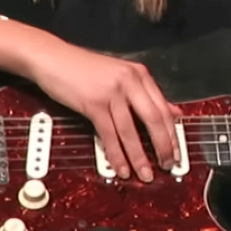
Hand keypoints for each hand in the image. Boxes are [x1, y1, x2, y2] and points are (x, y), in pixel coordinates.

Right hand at [26, 40, 178, 181]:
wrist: (52, 57)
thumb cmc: (84, 68)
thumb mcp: (121, 75)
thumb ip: (146, 94)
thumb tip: (173, 112)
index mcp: (140, 75)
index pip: (164, 108)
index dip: (172, 133)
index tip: (177, 150)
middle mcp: (130, 82)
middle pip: (154, 119)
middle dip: (163, 146)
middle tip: (168, 164)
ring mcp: (112, 92)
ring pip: (131, 130)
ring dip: (139, 156)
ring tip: (145, 173)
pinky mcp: (93, 103)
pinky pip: (108, 134)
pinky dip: (116, 154)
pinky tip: (120, 166)